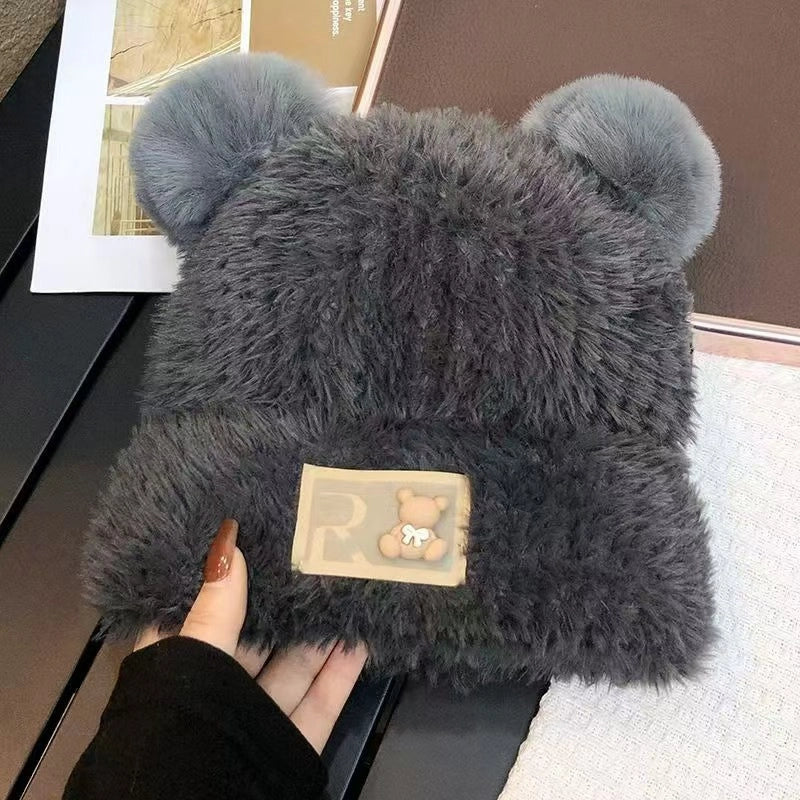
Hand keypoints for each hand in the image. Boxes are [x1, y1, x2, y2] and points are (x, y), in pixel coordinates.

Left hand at [135, 519, 367, 753]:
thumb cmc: (179, 721)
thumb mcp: (193, 654)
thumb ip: (217, 604)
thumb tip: (230, 541)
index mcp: (183, 666)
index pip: (209, 613)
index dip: (235, 582)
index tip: (265, 545)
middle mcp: (220, 690)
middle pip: (259, 639)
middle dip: (288, 606)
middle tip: (320, 563)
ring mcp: (256, 717)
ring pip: (295, 668)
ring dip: (321, 635)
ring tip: (348, 592)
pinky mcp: (289, 743)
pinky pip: (318, 701)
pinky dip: (341, 673)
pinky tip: (362, 640)